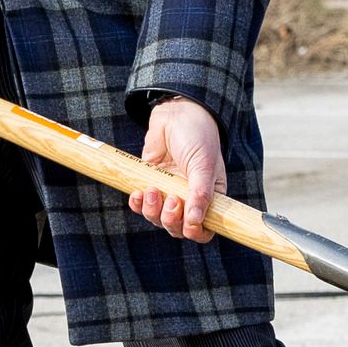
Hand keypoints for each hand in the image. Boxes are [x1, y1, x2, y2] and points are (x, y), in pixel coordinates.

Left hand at [131, 98, 226, 242]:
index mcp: (210, 197)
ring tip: (152, 190)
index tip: (189, 225)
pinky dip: (137, 204)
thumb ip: (201, 194)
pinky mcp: (150, 184)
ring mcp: (169, 192)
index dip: (196, 232)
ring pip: (158, 219)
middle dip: (171, 220)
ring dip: (153, 210)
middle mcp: (190, 199)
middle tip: (171, 199)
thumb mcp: (204, 165)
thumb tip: (195, 222)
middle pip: (178, 228)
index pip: (205, 228)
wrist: (175, 114)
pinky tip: (138, 193)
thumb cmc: (198, 137)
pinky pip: (141, 206)